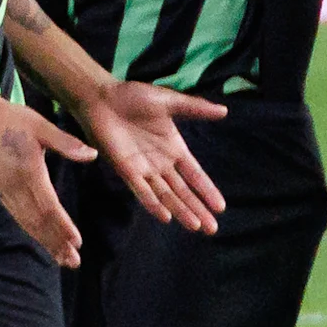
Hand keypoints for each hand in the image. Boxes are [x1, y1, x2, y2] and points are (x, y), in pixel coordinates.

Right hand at [0, 89, 94, 269]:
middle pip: (38, 221)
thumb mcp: (41, 125)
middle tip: (73, 261)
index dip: (62, 226)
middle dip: (56, 242)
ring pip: (26, 222)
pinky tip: (41, 239)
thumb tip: (92, 155)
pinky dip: (31, 230)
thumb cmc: (12, 119)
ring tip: (61, 258)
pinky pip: (17, 216)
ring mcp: (5, 190)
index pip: (48, 206)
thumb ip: (66, 143)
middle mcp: (15, 186)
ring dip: (45, 241)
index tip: (77, 242)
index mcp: (29, 171)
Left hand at [79, 79, 229, 234]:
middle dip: (198, 209)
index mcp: (173, 149)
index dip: (207, 190)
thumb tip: (224, 111)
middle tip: (212, 229)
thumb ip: (195, 108)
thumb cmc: (133, 97)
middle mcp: (160, 163)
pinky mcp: (125, 169)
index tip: (221, 207)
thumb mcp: (169, 102)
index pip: (195, 175)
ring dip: (180, 211)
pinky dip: (153, 203)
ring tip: (195, 226)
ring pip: (165, 195)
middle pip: (182, 191)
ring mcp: (143, 168)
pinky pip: (141, 190)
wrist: (102, 97)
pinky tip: (165, 216)